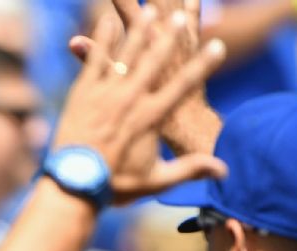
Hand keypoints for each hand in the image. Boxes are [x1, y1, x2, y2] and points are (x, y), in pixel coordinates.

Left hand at [53, 8, 226, 202]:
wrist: (71, 186)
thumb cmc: (113, 185)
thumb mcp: (154, 181)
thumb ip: (189, 170)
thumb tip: (224, 171)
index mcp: (149, 118)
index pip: (182, 87)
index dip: (202, 66)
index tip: (218, 46)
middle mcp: (128, 100)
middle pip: (154, 62)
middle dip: (168, 38)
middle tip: (180, 18)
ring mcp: (103, 94)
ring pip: (125, 56)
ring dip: (138, 32)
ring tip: (149, 10)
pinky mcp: (81, 94)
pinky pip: (93, 61)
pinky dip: (100, 40)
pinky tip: (106, 21)